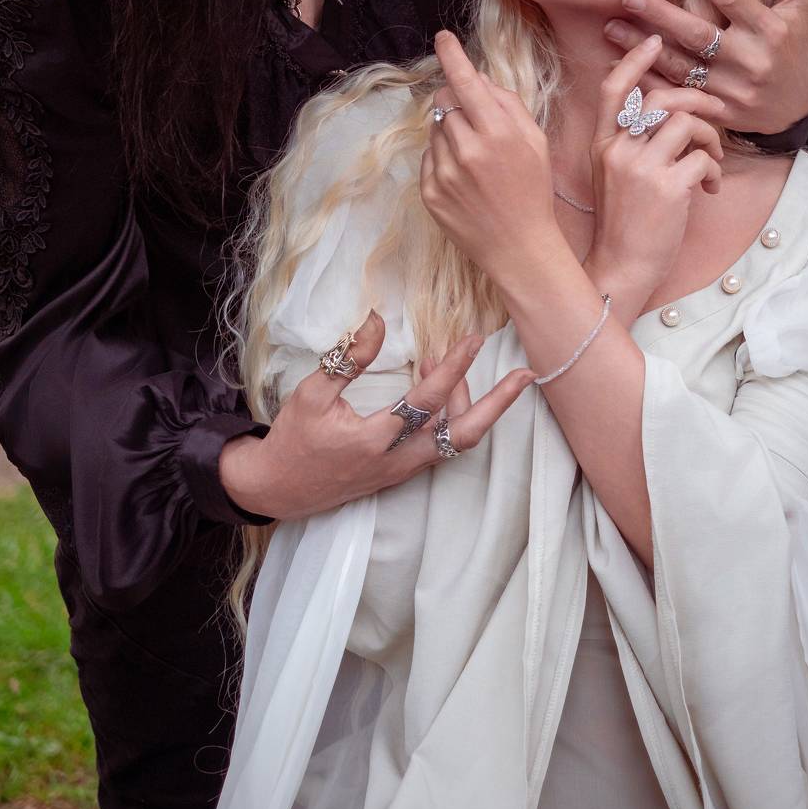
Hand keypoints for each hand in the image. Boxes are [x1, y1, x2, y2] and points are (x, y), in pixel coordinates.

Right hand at [219, 309, 533, 518]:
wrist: (280, 488)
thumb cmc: (294, 438)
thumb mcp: (312, 394)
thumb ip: (348, 360)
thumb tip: (376, 319)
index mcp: (375, 440)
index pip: (426, 400)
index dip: (453, 367)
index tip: (473, 339)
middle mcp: (400, 459)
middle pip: (464, 435)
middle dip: (499, 405)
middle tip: (527, 375)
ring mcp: (404, 469)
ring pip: (457, 441)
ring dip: (472, 404)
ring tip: (463, 362)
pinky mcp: (403, 472)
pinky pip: (442, 445)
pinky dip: (454, 416)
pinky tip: (449, 389)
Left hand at [419, 31, 558, 282]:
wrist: (519, 247)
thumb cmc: (532, 190)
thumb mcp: (534, 141)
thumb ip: (507, 103)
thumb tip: (477, 79)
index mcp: (498, 133)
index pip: (465, 81)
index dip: (452, 55)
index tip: (442, 37)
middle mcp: (468, 150)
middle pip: (445, 101)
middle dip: (457, 101)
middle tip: (476, 122)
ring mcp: (445, 173)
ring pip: (435, 128)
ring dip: (450, 131)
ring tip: (474, 158)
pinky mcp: (430, 193)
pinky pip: (429, 157)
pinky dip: (443, 158)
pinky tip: (464, 178)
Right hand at [583, 35, 722, 301]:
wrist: (621, 267)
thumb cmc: (623, 223)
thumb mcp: (612, 176)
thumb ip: (630, 145)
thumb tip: (666, 115)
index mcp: (602, 145)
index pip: (613, 89)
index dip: (634, 60)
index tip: (655, 41)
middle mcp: (618, 151)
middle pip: (659, 99)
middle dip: (694, 99)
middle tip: (714, 111)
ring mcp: (641, 169)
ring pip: (685, 123)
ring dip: (709, 136)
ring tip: (711, 158)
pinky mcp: (667, 189)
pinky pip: (703, 158)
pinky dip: (713, 169)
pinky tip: (708, 188)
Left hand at [603, 0, 807, 134]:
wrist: (798, 108)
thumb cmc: (795, 45)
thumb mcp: (804, 5)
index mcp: (770, 29)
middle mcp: (750, 60)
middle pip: (698, 34)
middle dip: (661, 14)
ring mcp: (732, 90)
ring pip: (680, 67)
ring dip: (642, 48)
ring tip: (611, 26)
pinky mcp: (717, 112)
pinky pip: (678, 96)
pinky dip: (649, 82)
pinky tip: (624, 66)